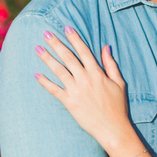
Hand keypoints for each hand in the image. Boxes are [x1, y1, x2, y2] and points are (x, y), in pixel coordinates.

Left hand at [34, 27, 138, 154]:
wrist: (112, 129)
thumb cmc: (118, 106)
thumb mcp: (119, 83)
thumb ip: (111, 64)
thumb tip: (105, 47)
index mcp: (97, 73)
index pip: (84, 51)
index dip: (74, 38)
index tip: (66, 27)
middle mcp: (85, 79)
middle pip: (68, 57)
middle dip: (56, 43)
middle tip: (45, 32)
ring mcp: (76, 91)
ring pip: (58, 70)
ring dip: (47, 58)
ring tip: (37, 48)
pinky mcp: (69, 103)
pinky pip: (54, 90)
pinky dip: (45, 82)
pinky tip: (36, 74)